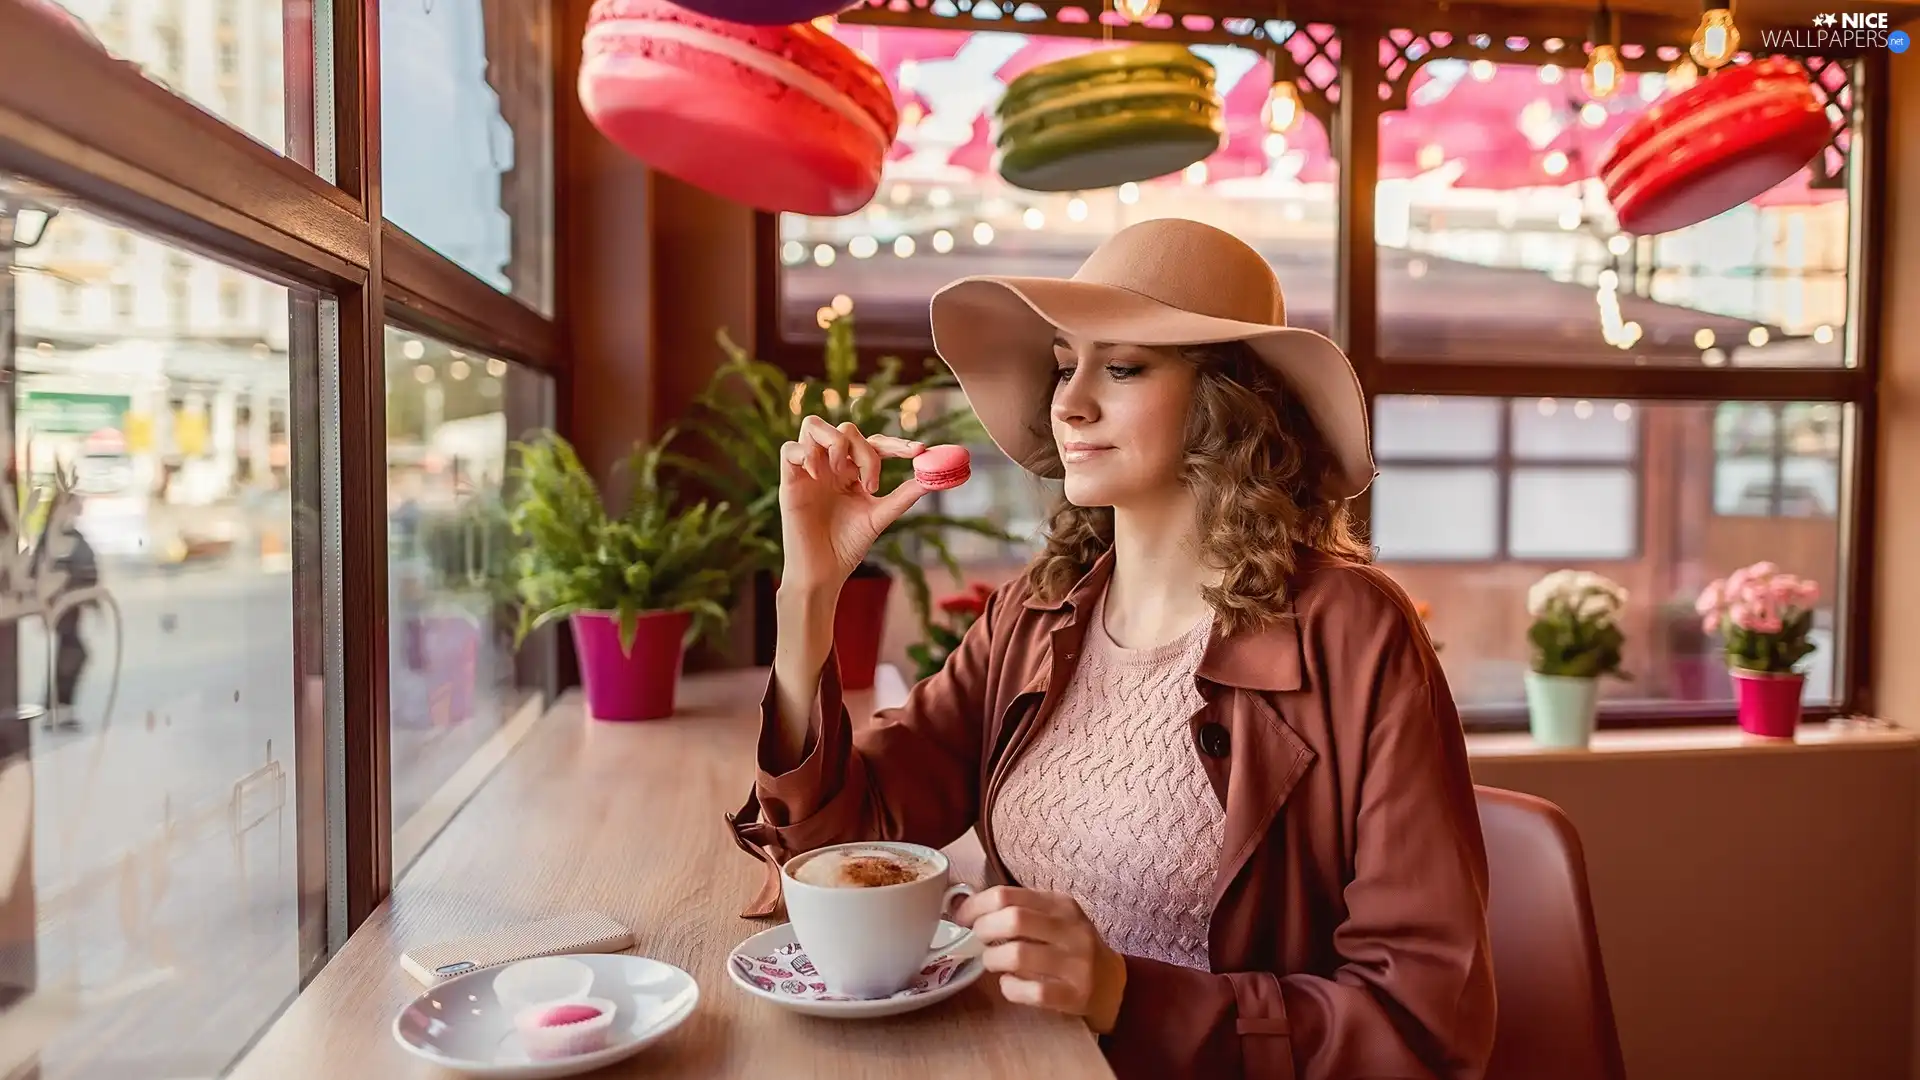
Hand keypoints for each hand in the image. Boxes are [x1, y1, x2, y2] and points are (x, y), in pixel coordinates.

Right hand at [778, 416, 928, 591]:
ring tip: (842, 472)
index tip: (919, 450)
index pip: (873, 444)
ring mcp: (810, 471)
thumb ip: (903, 496)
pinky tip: (818, 476)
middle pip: (846, 430)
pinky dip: (806, 454)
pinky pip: (789, 448)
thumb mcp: (879, 517)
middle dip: (865, 451)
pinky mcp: (790, 481)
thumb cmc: (847, 546)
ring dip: (835, 443)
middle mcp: (831, 466)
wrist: (823, 572)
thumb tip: (932, 478)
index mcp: (853, 472)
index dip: (895, 443)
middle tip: (871, 484)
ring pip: (813, 425)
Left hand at [955, 886, 1127, 1032]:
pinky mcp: (1074, 995)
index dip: (975, 906)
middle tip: (978, 940)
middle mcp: (1071, 930)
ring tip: (993, 961)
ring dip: (993, 959)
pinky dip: (1010, 988)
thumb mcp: (1054, 919)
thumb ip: (1018, 909)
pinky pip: (1031, 992)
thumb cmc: (1071, 948)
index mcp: (1061, 905)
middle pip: (1012, 919)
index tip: (961, 917)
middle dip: (983, 930)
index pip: (1006, 894)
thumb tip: (963, 904)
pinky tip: (1009, 984)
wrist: (1113, 984)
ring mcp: (1075, 964)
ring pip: (1017, 955)